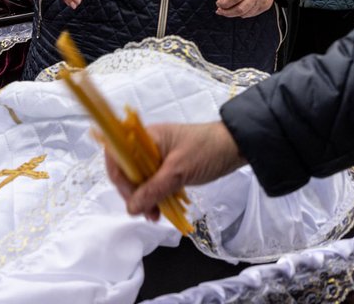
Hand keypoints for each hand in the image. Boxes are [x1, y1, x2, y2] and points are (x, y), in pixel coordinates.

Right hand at [106, 122, 245, 222]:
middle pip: (127, 170)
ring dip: (143, 198)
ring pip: (140, 179)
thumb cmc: (208, 151)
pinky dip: (154, 196)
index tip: (131, 198)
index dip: (119, 178)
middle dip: (132, 193)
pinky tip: (159, 210)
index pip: (117, 155)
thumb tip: (131, 208)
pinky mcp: (168, 166)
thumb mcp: (179, 172)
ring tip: (153, 215)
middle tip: (144, 212)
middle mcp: (148, 144)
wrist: (236, 146)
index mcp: (147, 137)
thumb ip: (153, 190)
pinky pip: (153, 182)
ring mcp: (158, 155)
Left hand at [216, 0, 280, 18]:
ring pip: (246, 14)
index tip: (218, 3)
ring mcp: (263, 0)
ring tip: (227, 11)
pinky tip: (238, 10)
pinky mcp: (266, 5)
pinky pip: (252, 14)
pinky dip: (243, 13)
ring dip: (234, 14)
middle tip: (220, 11)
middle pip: (240, 9)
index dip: (224, 3)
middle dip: (227, 12)